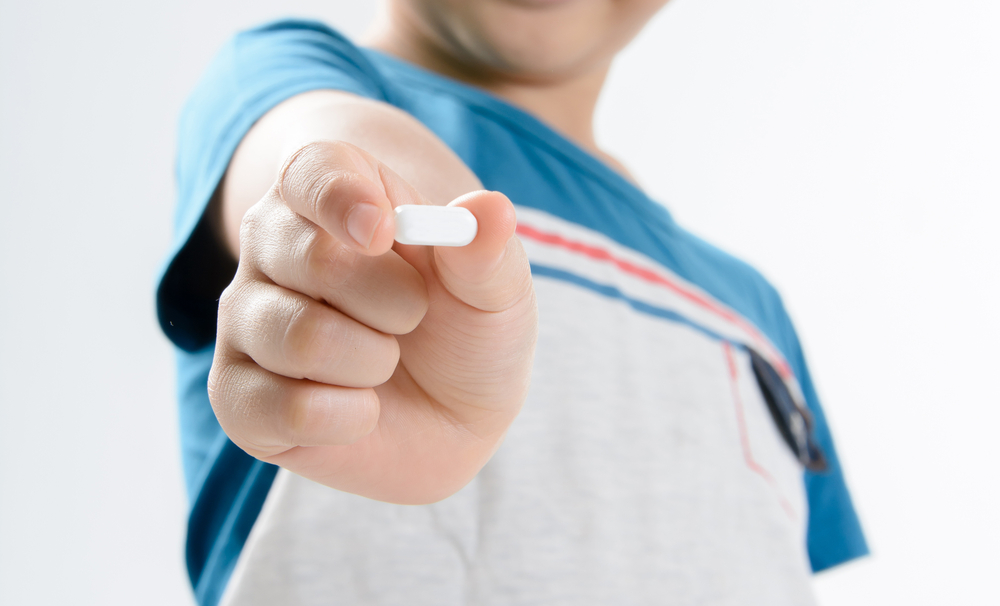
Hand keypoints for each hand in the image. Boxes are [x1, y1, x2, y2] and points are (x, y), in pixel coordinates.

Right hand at [208, 141, 536, 503]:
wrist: (452, 417)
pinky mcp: (237, 396)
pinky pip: (283, 409)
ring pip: (301, 338)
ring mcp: (246, 321)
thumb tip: (489, 210)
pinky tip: (359, 408)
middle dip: (396, 302)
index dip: (343, 198)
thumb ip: (487, 252)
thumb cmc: (465, 332)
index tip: (384, 232)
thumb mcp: (496, 290)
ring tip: (385, 362)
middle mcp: (272, 247)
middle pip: (315, 258)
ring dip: (373, 363)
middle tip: (414, 316)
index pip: (311, 171)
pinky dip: (348, 418)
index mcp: (334, 193)